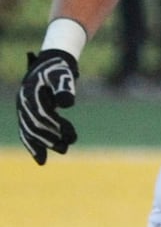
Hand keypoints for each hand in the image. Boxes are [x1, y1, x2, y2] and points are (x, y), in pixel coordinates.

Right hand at [16, 49, 78, 164]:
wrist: (48, 65)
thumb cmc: (57, 69)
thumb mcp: (62, 74)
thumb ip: (64, 87)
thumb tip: (67, 104)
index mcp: (30, 93)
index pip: (42, 114)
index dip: (56, 126)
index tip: (71, 135)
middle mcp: (23, 103)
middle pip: (34, 126)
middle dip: (50, 138)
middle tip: (67, 148)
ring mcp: (23, 110)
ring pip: (30, 132)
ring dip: (44, 144)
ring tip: (64, 150)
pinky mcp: (26, 115)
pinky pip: (26, 133)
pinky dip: (33, 147)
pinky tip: (41, 160)